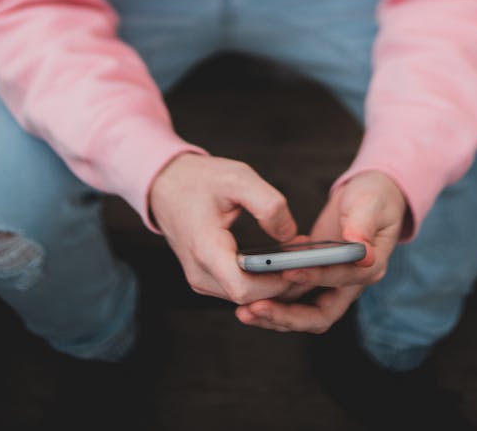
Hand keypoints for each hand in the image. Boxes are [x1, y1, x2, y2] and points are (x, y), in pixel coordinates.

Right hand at [149, 152, 299, 305]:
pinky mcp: (205, 277)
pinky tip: (279, 261)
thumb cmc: (200, 179)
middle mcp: (200, 274)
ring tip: (298, 259)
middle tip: (312, 262)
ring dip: (273, 284)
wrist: (165, 183)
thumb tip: (290, 236)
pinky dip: (260, 280)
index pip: (246, 289)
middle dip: (283, 284)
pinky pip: (238, 289)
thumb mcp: (238, 178)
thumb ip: (269, 205)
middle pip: (250, 298)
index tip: (302, 264)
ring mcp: (201, 279)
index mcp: (206, 251)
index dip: (278, 283)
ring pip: (246, 297)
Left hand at [235, 170, 406, 333]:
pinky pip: (294, 297)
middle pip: (319, 315)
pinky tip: (250, 297)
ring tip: (245, 311)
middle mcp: (350, 284)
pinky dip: (275, 301)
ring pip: (303, 312)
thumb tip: (361, 250)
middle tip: (255, 309)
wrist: (371, 198)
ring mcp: (332, 284)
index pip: (340, 282)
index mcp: (370, 268)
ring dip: (276, 314)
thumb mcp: (370, 204)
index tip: (287, 271)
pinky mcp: (316, 278)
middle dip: (287, 317)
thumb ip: (363, 225)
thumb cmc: (374, 198)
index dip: (315, 278)